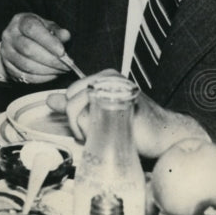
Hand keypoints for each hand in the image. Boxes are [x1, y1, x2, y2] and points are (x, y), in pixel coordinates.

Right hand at [0, 13, 72, 83]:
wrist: (18, 41)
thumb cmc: (37, 32)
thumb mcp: (48, 26)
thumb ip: (57, 31)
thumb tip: (65, 36)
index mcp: (20, 21)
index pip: (32, 29)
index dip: (48, 41)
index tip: (62, 52)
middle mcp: (9, 35)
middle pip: (28, 49)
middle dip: (50, 59)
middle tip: (66, 65)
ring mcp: (6, 52)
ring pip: (26, 65)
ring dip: (47, 70)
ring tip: (61, 70)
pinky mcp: (8, 67)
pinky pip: (25, 76)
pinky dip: (42, 78)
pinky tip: (52, 75)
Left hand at [46, 69, 209, 157]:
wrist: (164, 136)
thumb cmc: (135, 125)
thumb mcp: (98, 113)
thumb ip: (74, 105)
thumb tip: (51, 99)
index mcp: (103, 78)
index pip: (70, 93)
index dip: (71, 112)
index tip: (82, 127)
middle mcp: (108, 79)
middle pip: (71, 100)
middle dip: (74, 122)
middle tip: (88, 135)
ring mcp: (116, 88)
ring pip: (79, 108)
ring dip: (82, 128)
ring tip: (97, 136)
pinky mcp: (122, 103)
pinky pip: (93, 117)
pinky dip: (92, 130)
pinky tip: (106, 136)